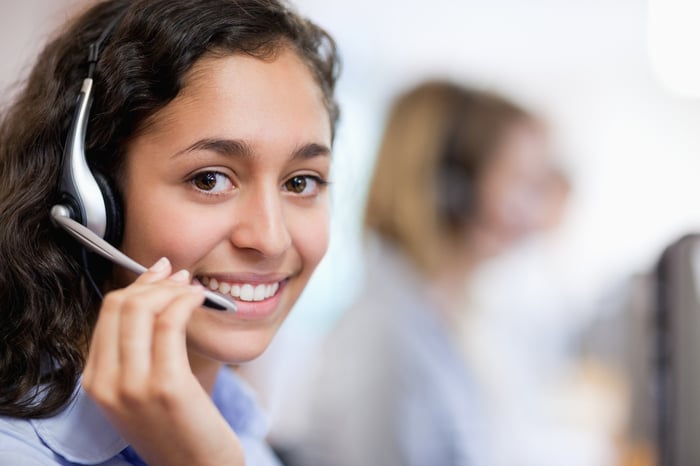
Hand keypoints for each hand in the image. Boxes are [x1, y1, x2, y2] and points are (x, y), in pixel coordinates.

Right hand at [82, 258, 243, 465]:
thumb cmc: (177, 427)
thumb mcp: (141, 390)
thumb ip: (137, 350)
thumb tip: (154, 294)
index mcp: (95, 382)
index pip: (106, 313)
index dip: (136, 284)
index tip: (159, 272)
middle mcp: (107, 383)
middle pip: (121, 305)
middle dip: (154, 282)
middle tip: (180, 278)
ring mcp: (134, 386)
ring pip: (143, 309)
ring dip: (172, 289)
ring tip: (193, 289)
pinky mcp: (167, 387)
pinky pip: (170, 324)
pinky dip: (186, 301)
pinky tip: (200, 299)